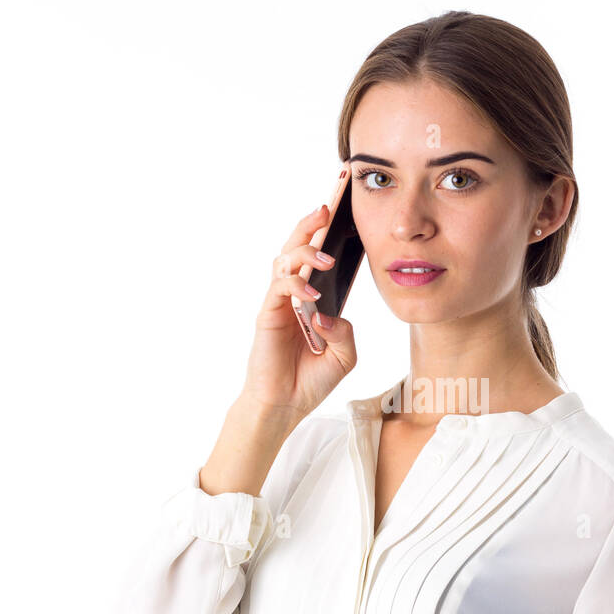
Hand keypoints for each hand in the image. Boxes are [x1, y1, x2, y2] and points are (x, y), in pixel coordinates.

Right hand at [241, 205, 358, 420]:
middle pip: (297, 248)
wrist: (285, 404)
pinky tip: (311, 294)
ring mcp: (279, 303)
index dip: (326, 235)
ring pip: (285, 261)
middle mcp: (294, 295)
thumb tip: (329, 314)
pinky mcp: (268, 315)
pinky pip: (279, 289)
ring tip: (325, 258)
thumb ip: (345, 333)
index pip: (318, 258)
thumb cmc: (311, 379)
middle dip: (309, 225)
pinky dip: (295, 286)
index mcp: (314, 299)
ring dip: (304, 253)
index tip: (341, 211)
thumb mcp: (344, 356)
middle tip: (326, 209)